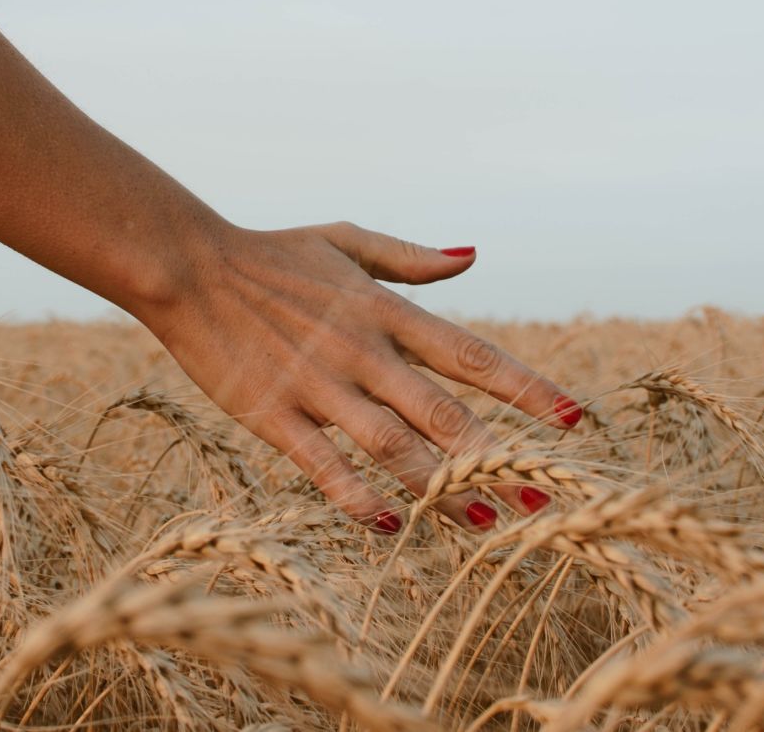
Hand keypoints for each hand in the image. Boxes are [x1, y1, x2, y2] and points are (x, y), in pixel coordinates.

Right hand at [150, 221, 581, 534]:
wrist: (191, 267)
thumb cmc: (273, 253)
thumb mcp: (346, 240)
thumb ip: (412, 257)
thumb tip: (474, 256)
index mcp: (385, 310)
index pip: (471, 355)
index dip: (526, 388)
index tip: (573, 420)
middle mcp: (362, 351)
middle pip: (443, 412)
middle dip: (497, 456)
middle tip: (545, 497)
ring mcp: (317, 385)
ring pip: (391, 446)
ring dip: (440, 488)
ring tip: (486, 522)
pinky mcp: (273, 414)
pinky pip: (323, 465)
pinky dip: (358, 495)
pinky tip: (390, 523)